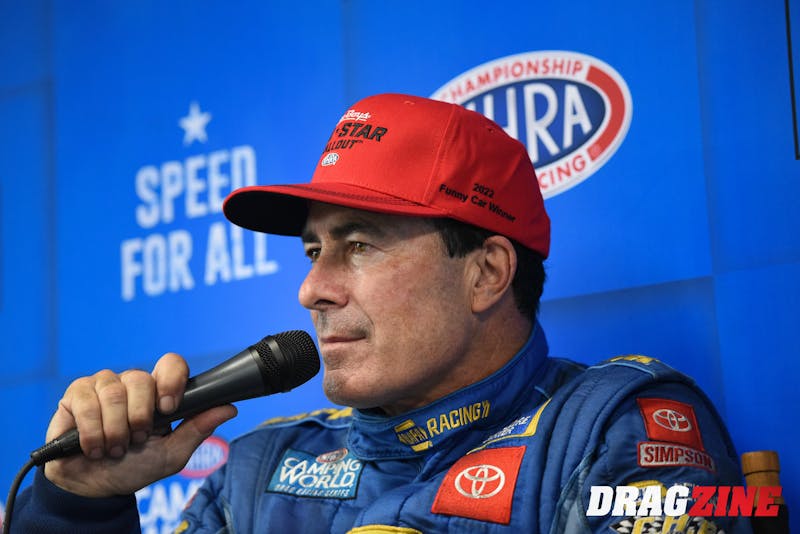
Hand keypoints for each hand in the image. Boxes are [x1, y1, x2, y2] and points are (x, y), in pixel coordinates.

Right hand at [42, 352, 237, 497]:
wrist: (95, 487)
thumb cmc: (136, 467)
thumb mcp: (171, 454)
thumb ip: (197, 429)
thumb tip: (230, 408)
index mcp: (158, 391)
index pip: (171, 364)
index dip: (171, 380)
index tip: (168, 408)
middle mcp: (132, 383)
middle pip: (141, 379)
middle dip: (139, 417)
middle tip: (136, 440)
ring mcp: (103, 385)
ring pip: (113, 392)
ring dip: (115, 430)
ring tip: (115, 449)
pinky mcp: (76, 394)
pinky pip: (86, 402)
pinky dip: (92, 432)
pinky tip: (94, 447)